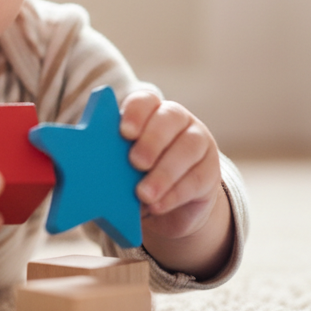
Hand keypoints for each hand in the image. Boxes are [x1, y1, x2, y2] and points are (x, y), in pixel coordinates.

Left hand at [120, 91, 223, 242]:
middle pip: (170, 117)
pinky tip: (158, 205)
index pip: (145, 100)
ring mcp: (198, 142)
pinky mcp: (210, 171)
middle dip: (152, 140)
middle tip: (135, 163)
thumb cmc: (134, 180)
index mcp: (149, 113)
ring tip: (144, 194)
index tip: (124, 132)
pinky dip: (175, 194)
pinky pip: (197, 178)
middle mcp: (177, 121)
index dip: (136, 112)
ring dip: (164, 172)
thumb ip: (112, 164)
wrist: (167, 210)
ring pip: (188, 147)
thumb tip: (100, 172)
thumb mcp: (120, 170)